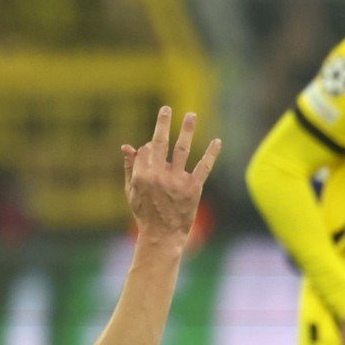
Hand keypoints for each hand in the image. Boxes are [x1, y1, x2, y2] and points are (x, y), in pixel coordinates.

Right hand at [121, 107, 220, 242]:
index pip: (146, 150)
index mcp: (142, 175)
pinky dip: (211, 154)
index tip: (151, 151)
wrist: (162, 236)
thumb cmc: (145, 213)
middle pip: (160, 143)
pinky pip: (203, 167)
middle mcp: (158, 175)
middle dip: (162, 123)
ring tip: (191, 115)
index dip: (148, 148)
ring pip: (181, 149)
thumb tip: (127, 146)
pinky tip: (217, 141)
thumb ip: (130, 168)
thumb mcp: (131, 192)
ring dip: (186, 130)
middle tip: (166, 108)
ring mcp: (176, 181)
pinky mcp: (193, 188)